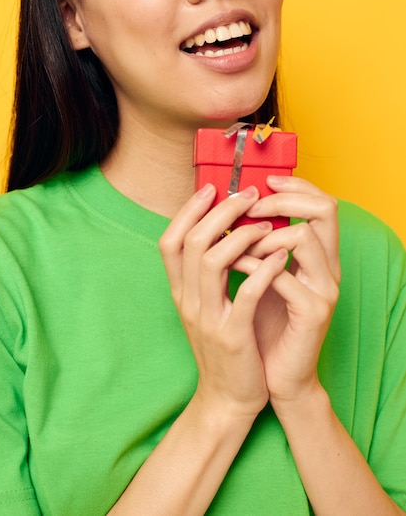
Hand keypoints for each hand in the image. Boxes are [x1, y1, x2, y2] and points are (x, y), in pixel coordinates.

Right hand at [159, 184, 287, 420]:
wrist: (227, 398)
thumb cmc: (224, 346)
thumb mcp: (206, 307)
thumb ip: (207, 274)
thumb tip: (220, 232)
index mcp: (180, 292)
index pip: (170, 241)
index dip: (187, 211)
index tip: (211, 189)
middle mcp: (187, 301)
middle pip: (193, 242)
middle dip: (221, 212)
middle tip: (247, 195)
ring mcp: (207, 318)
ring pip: (213, 260)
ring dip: (242, 235)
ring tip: (266, 226)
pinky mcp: (233, 335)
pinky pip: (246, 293)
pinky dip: (263, 269)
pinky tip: (280, 257)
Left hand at [241, 175, 340, 409]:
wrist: (274, 376)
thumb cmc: (262, 324)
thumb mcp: (260, 278)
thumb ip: (257, 247)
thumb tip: (231, 211)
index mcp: (318, 257)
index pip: (322, 204)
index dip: (295, 186)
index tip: (263, 182)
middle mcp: (328, 268)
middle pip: (325, 209)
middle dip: (283, 200)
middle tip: (249, 206)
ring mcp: (324, 290)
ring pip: (303, 236)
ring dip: (262, 235)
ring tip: (235, 245)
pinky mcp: (312, 312)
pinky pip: (282, 275)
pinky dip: (252, 265)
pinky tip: (232, 266)